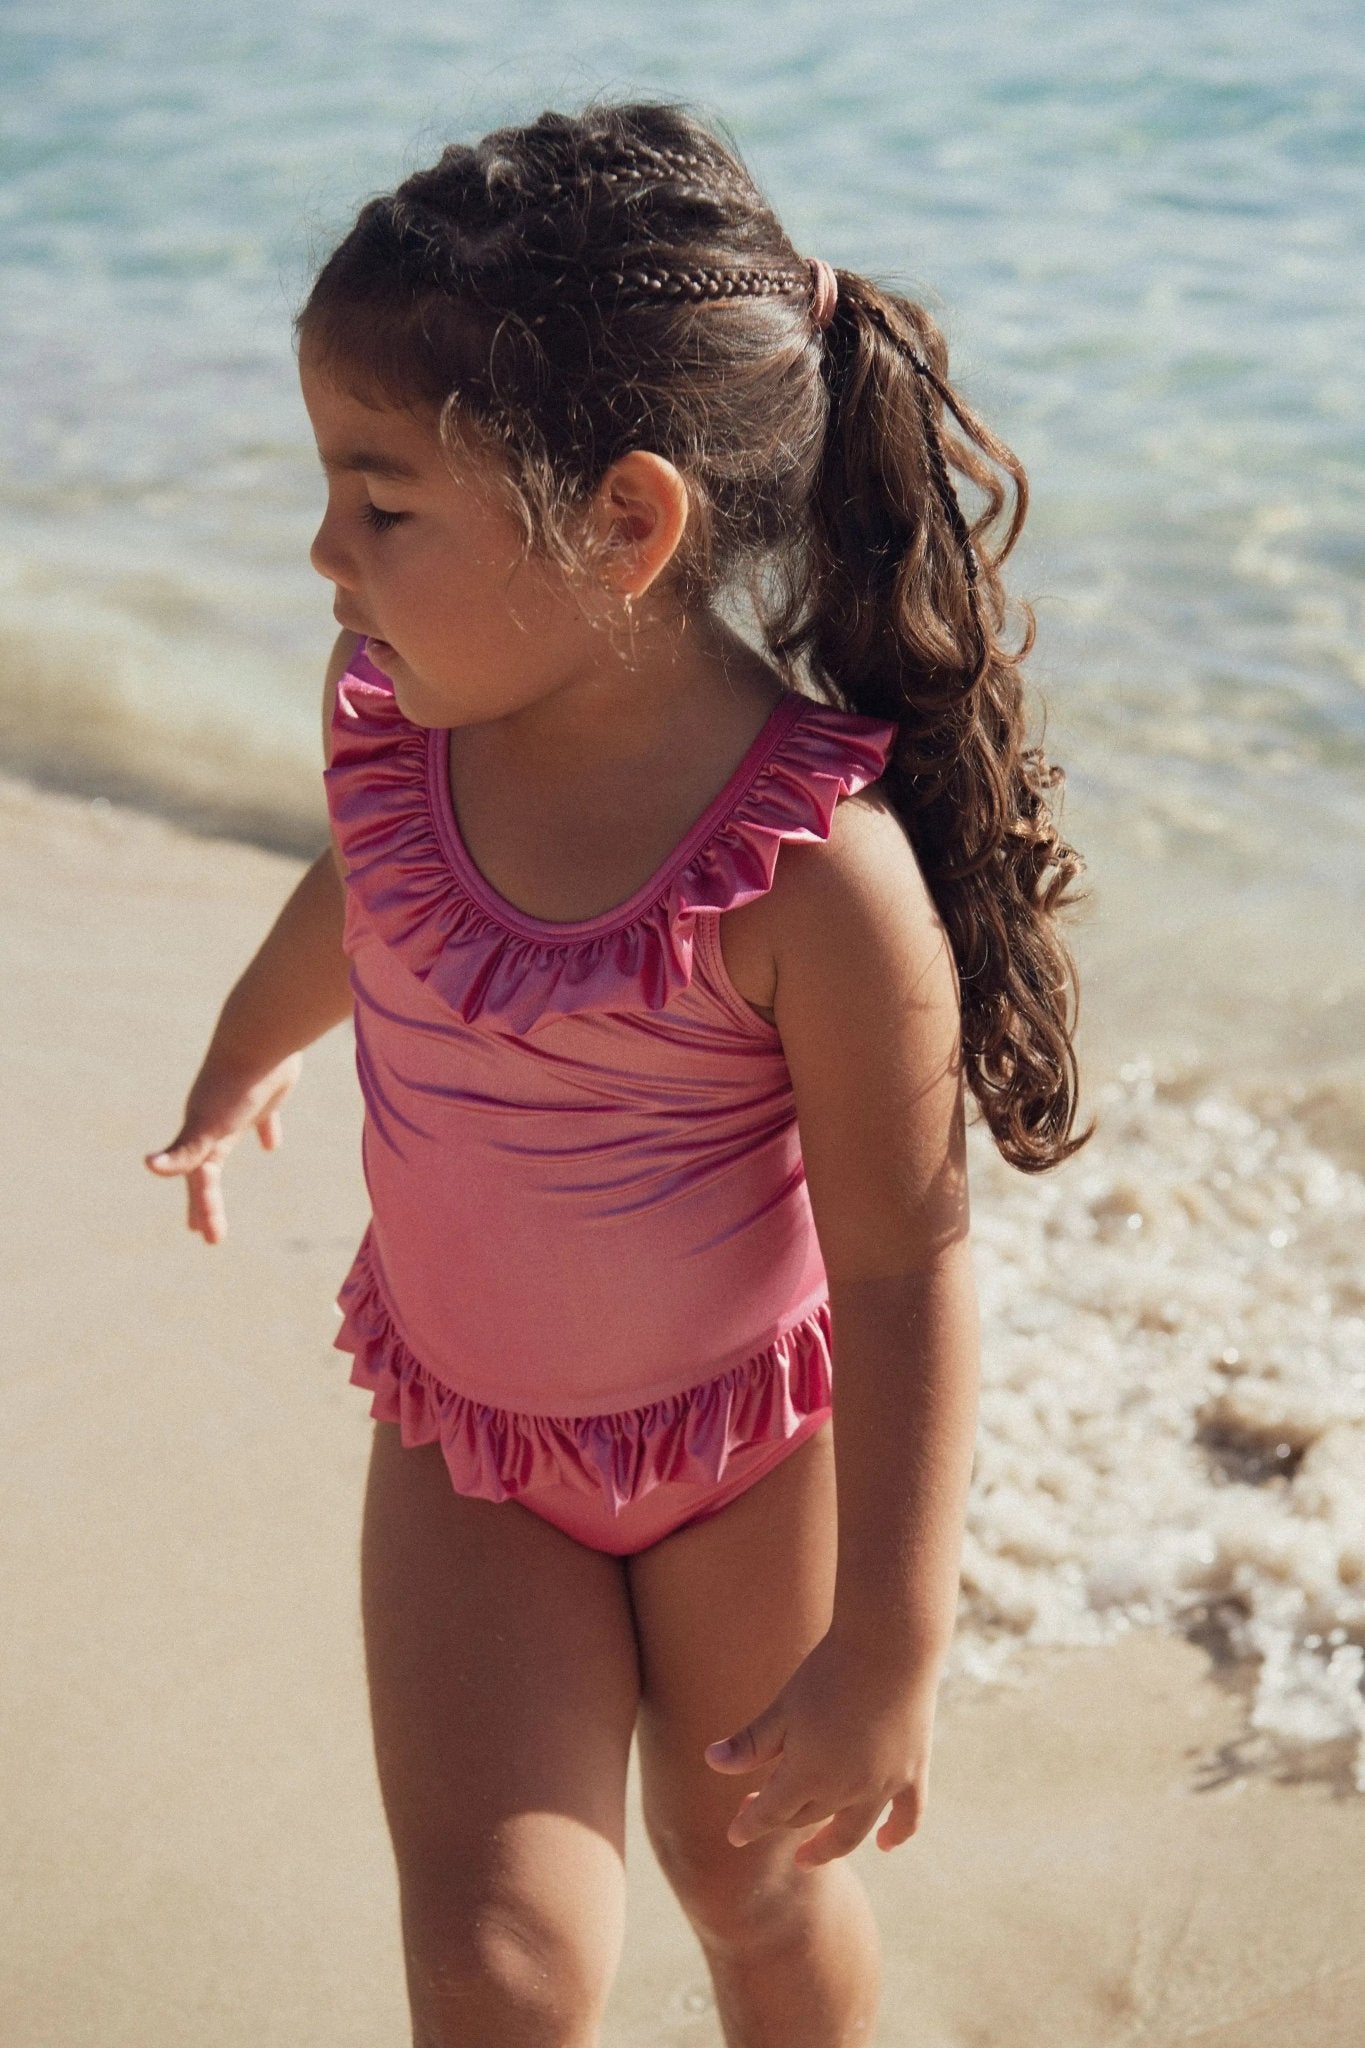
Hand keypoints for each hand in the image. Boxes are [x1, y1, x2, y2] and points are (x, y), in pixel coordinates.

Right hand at [145, 1052, 302, 1243]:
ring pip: (226, 1147)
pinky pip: (261, 1121)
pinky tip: (271, 1146)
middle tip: (204, 1231)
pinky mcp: (263, 1096)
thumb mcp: (209, 1123)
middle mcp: (214, 1125)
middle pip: (206, 1171)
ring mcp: (237, 1110)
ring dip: (219, 1170)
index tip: (209, 1239)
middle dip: (204, 1201)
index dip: (204, 1210)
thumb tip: (149, 1167)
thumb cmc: (235, 1083)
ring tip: (214, 1187)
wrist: (261, 1035)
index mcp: (203, 1136)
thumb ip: (185, 1150)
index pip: (200, 1182)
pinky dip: (265, 1134)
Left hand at [703, 1628, 937, 1868]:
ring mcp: (882, 1785)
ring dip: (827, 1846)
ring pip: (850, 1830)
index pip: (771, 1812)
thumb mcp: (784, 1706)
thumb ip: (751, 1742)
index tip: (734, 1835)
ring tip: (806, 1857)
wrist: (889, 1645)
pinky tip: (885, 1844)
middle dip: (779, 1818)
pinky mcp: (912, 1772)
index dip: (750, 1824)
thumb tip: (712, 1763)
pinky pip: (907, 1817)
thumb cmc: (829, 1671)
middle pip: (806, 1817)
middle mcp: (846, 1790)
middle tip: (760, 1807)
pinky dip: (896, 1834)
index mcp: (808, 1774)